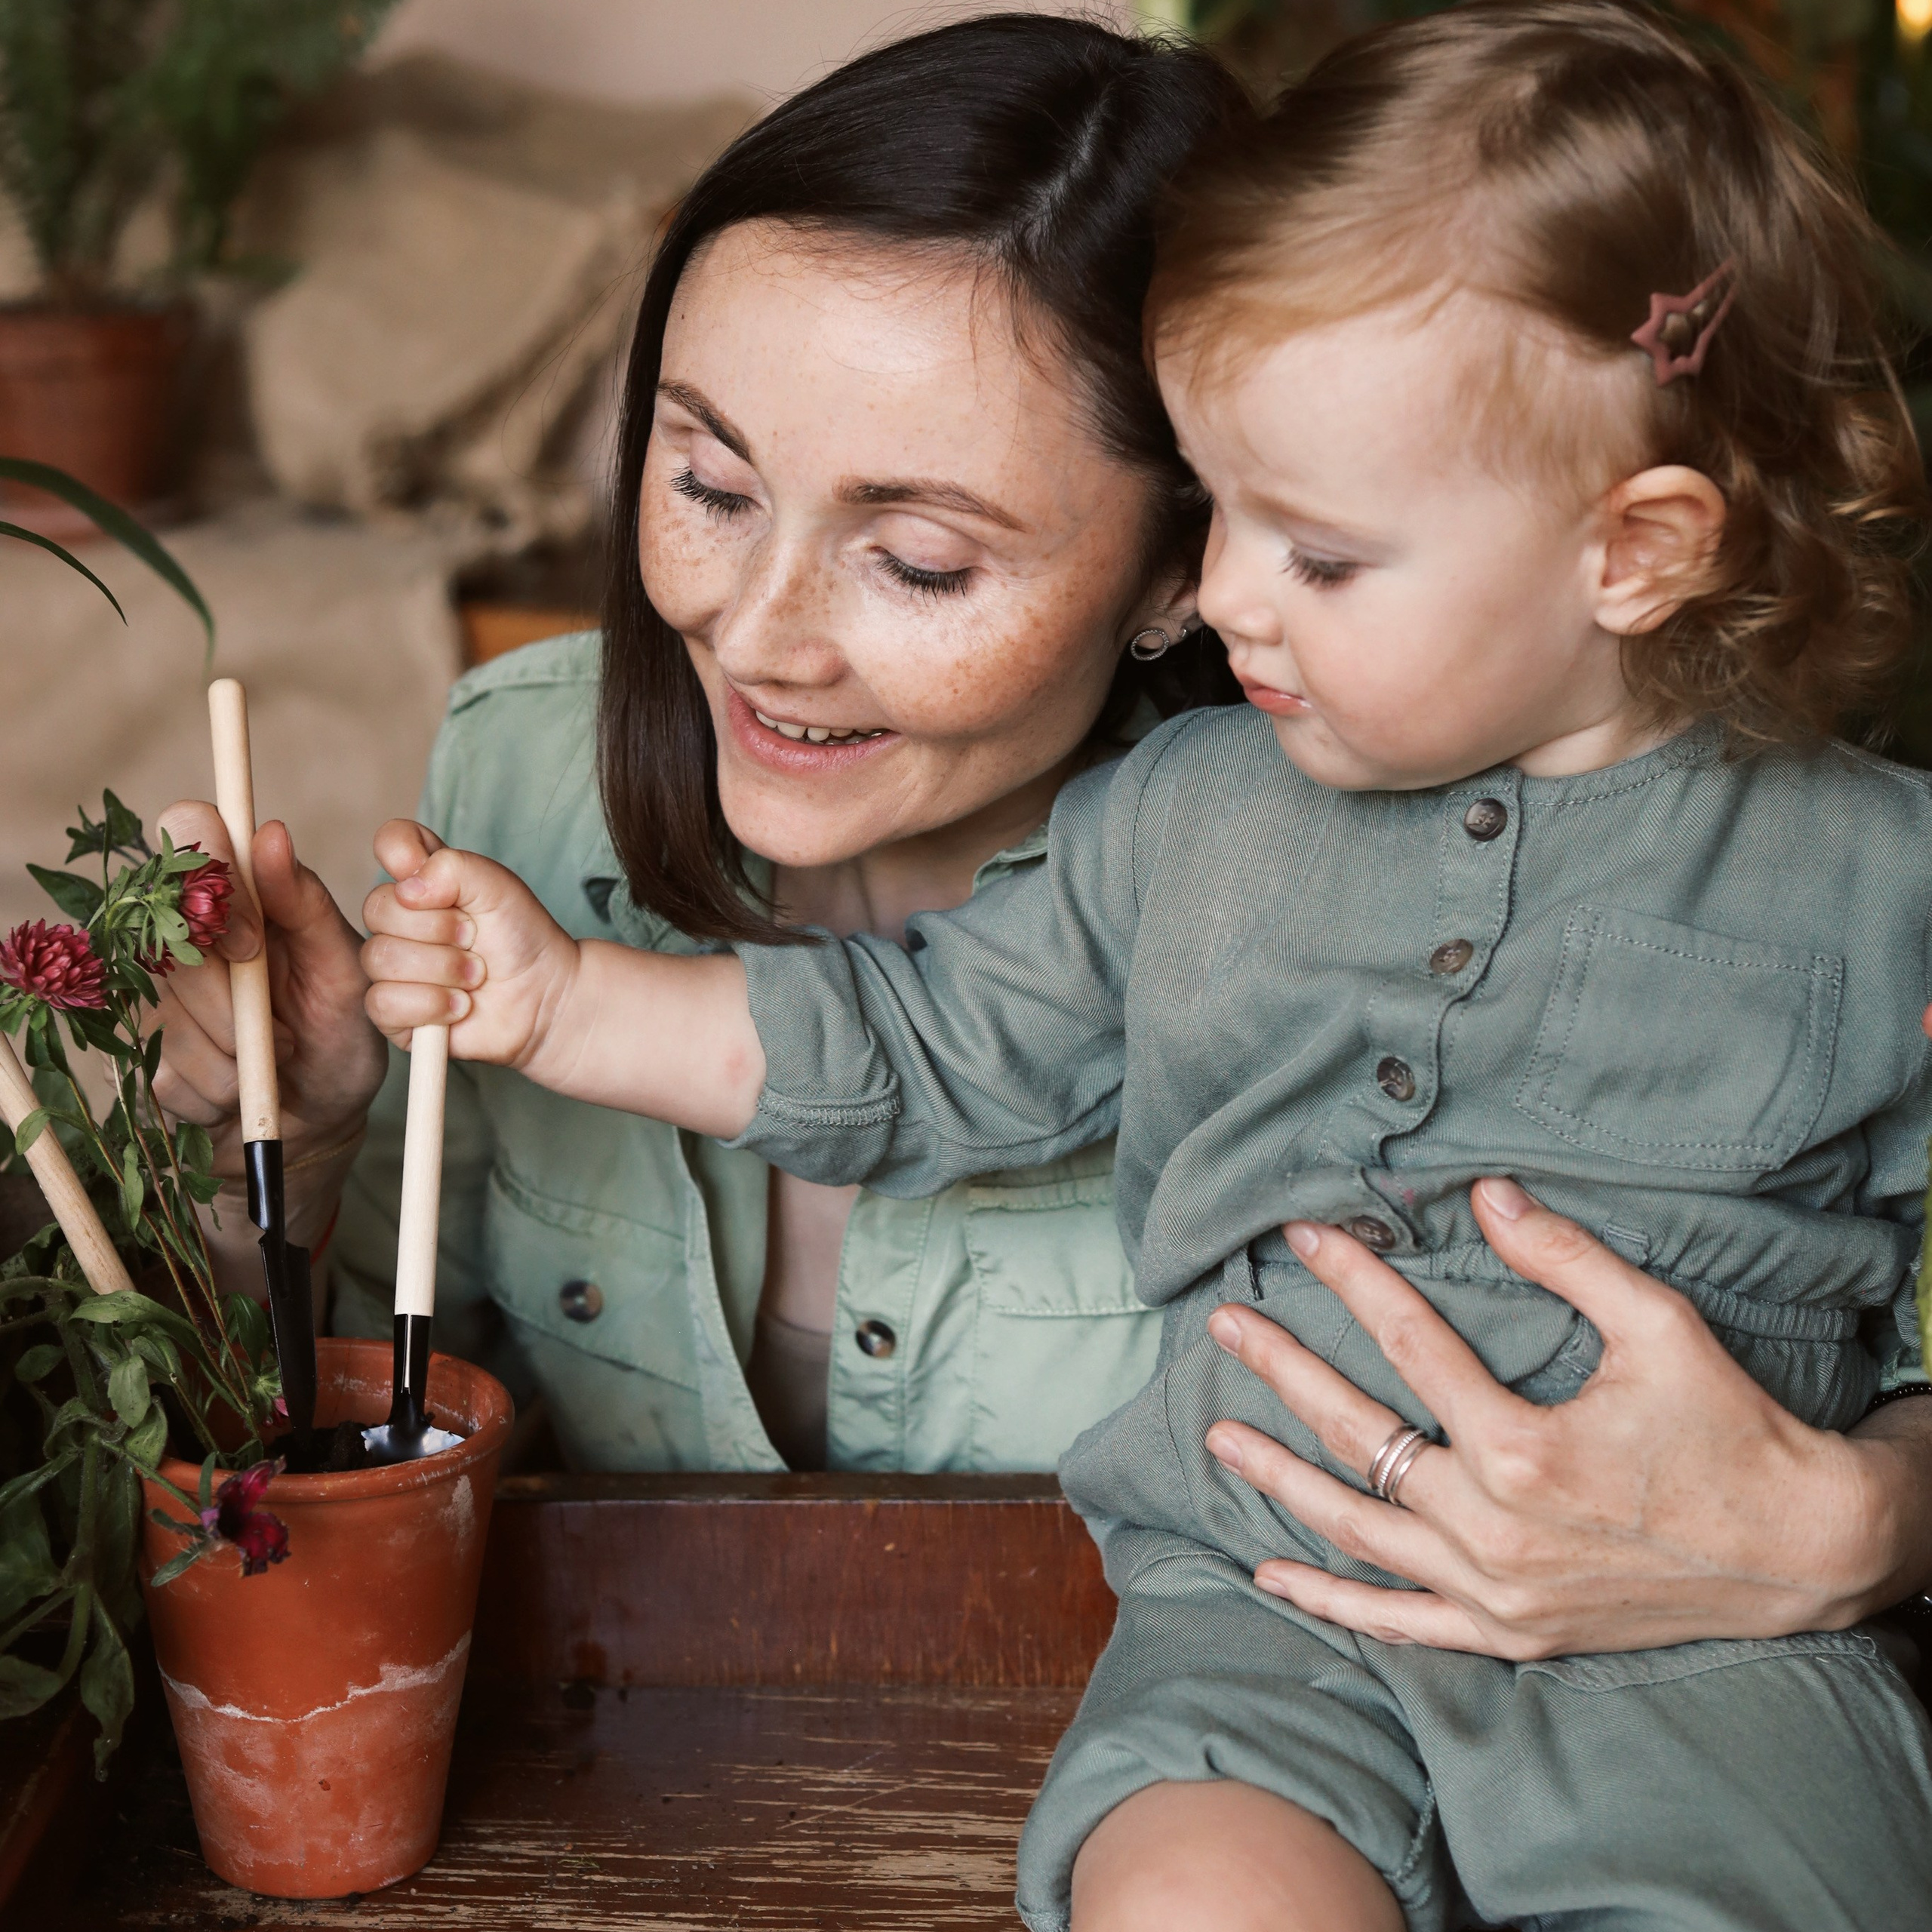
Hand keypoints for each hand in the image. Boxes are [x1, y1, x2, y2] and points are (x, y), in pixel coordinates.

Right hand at [149, 803, 386, 1173]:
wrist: (324, 1117)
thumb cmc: (342, 1030)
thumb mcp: (344, 967)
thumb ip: (306, 903)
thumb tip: (271, 833)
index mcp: (239, 894)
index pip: (187, 828)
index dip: (209, 880)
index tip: (251, 944)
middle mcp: (186, 935)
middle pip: (168, 940)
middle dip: (232, 1002)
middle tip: (284, 1030)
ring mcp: (156, 994)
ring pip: (171, 1017)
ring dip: (235, 1055)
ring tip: (275, 1057)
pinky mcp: (144, 1055)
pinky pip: (168, 1071)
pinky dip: (221, 1091)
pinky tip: (245, 1089)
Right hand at [362, 819, 582, 1075]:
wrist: (545, 996)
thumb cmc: (521, 938)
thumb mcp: (498, 887)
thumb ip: (454, 868)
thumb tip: (408, 888)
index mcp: (422, 880)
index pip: (390, 843)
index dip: (404, 853)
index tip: (440, 878)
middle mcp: (400, 919)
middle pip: (377, 909)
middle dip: (438, 928)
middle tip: (475, 940)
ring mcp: (392, 966)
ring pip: (382, 959)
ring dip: (442, 969)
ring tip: (476, 975)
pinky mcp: (393, 1011)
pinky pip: (384, 1002)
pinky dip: (431, 1004)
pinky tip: (459, 1005)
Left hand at [1202, 1177, 1905, 1657]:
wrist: (1803, 1553)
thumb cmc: (1732, 1430)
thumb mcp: (1659, 1325)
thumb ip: (1565, 1257)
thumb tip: (1487, 1193)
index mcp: (1524, 1448)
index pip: (1408, 1344)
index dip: (1351, 1280)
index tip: (1301, 1238)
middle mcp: (1494, 1528)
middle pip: (1357, 1435)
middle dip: (1283, 1371)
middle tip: (1223, 1324)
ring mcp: (1494, 1592)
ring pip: (1356, 1529)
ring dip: (1280, 1478)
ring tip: (1217, 1435)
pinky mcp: (1508, 1634)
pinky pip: (1396, 1624)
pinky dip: (1329, 1601)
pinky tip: (1268, 1575)